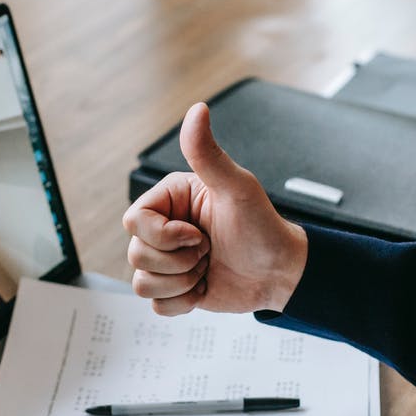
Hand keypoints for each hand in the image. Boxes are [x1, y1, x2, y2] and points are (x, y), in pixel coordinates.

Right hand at [122, 102, 307, 315]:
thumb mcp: (237, 187)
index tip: (197, 233)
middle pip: (135, 254)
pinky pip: (154, 305)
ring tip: (208, 268)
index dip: (164, 235)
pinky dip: (182, 302)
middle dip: (178, 261)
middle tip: (209, 250)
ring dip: (182, 282)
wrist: (281, 273)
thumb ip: (208, 153)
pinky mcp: (174, 289)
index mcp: (170, 200)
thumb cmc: (263, 226)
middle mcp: (164, 228)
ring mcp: (167, 261)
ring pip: (142, 282)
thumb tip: (197, 110)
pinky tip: (204, 286)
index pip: (134, 221)